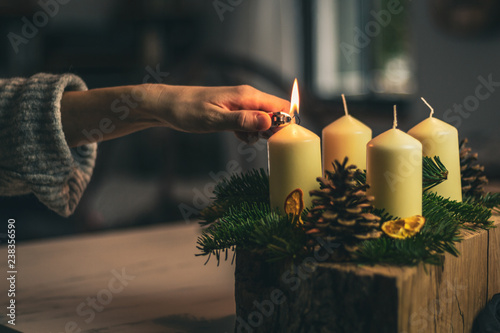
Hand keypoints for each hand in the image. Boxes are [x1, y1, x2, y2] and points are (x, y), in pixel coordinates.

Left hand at [144, 84, 289, 142]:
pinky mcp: (233, 111)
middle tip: (255, 140)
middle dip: (272, 131)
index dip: (286, 123)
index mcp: (246, 96)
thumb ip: (242, 121)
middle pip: (274, 113)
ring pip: (262, 120)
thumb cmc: (187, 111)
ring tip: (242, 139)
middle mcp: (247, 97)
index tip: (280, 140)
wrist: (166, 105)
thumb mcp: (215, 120)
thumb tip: (269, 122)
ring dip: (258, 133)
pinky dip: (248, 132)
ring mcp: (240, 104)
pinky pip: (250, 122)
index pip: (280, 106)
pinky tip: (238, 137)